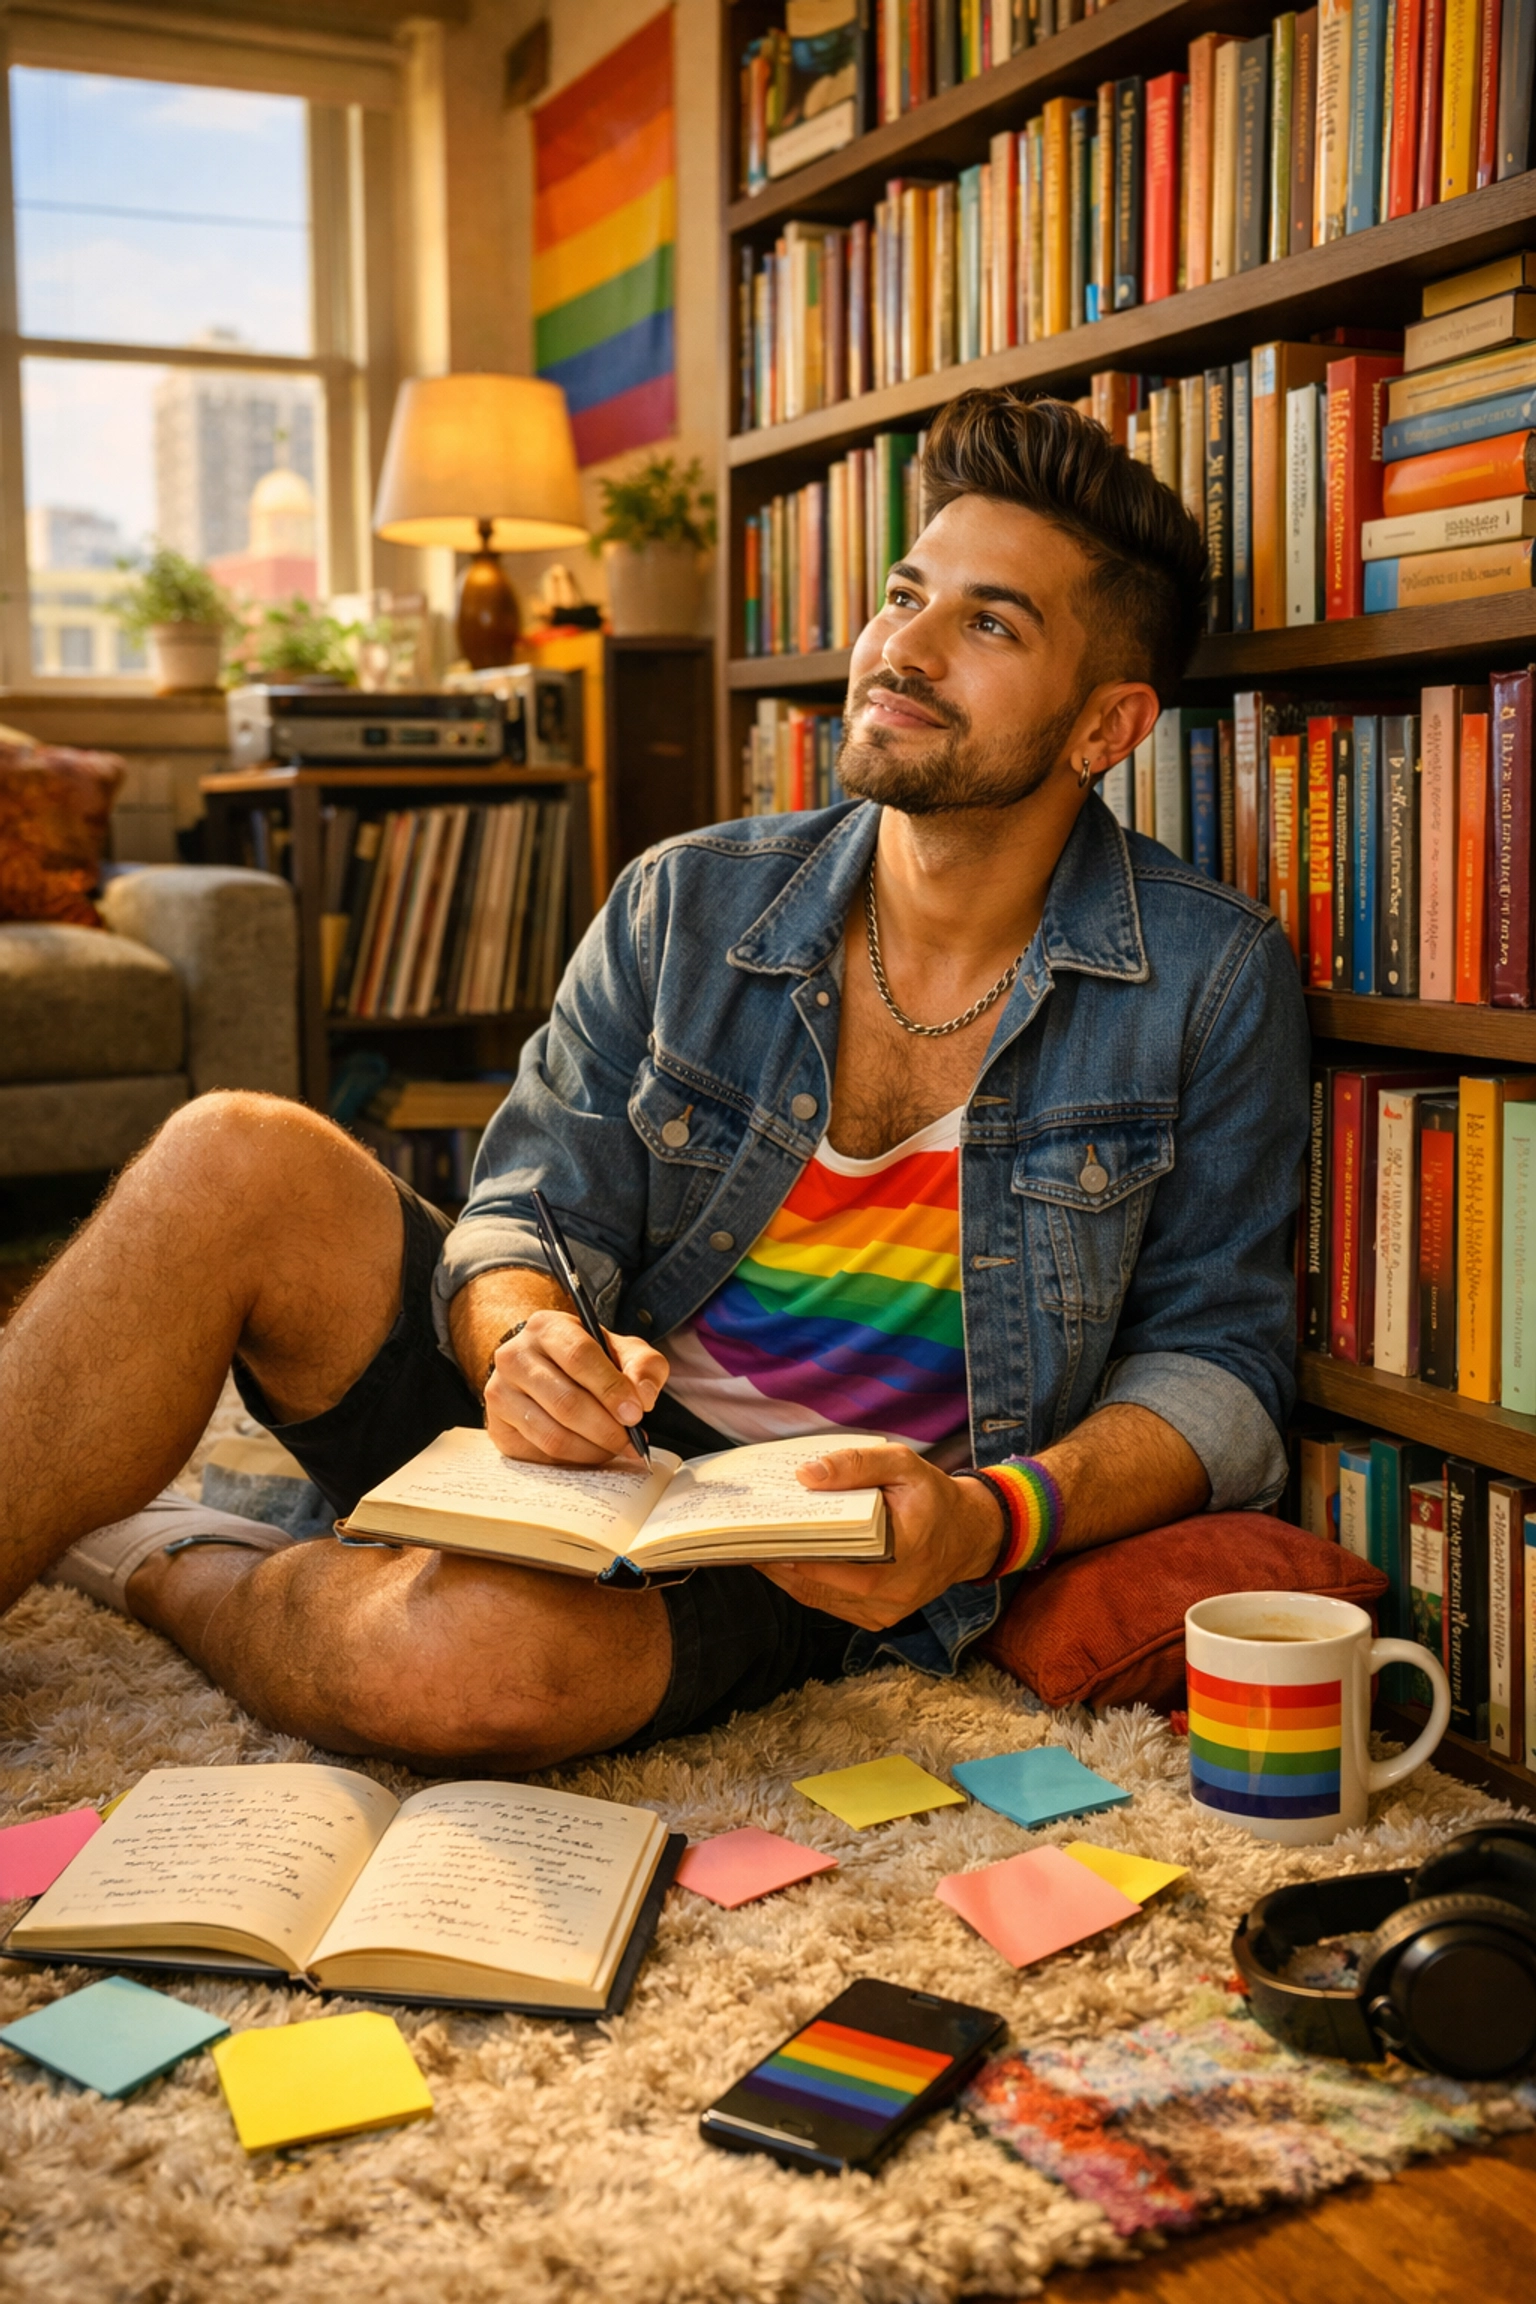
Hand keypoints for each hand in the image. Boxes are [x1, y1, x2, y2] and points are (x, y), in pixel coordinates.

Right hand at [484, 1310, 669, 1465]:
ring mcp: (500, 1393)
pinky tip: (592, 1451)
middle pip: (566, 1402)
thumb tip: (644, 1397)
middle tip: (631, 1441)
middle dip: (607, 1428)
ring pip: (553, 1434)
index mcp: (546, 1327)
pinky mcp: (498, 1428)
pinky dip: (575, 1458)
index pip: (579, 1356)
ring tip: (616, 1447)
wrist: (542, 1368)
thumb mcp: (621, 1350)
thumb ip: (643, 1366)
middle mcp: (514, 1357)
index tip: (636, 1413)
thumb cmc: (587, 1359)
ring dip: (593, 1448)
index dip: (611, 1388)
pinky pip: (542, 1453)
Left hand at [761, 1443, 1002, 1629]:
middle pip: (817, 1581)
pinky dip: (804, 1584)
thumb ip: (856, 1464)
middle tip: (744, 1538)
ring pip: (818, 1597)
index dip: (792, 1546)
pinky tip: (784, 1562)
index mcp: (904, 1548)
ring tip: (755, 1547)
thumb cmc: (931, 1496)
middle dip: (778, 1560)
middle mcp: (894, 1590)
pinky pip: (830, 1604)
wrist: (967, 1536)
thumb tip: (806, 1475)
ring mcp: (885, 1611)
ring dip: (784, 1574)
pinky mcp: (878, 1618)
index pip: (835, 1556)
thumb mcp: (902, 1464)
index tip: (759, 1530)